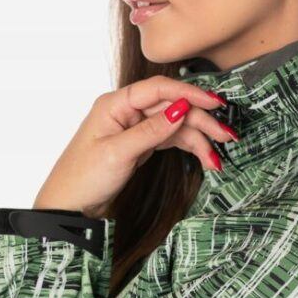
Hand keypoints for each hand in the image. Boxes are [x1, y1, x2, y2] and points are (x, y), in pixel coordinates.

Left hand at [32, 76, 236, 217]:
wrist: (70, 208)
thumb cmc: (83, 178)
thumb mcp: (118, 153)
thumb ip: (150, 131)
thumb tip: (179, 109)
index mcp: (116, 104)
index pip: (158, 89)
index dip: (189, 93)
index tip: (214, 102)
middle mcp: (127, 112)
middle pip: (171, 107)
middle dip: (201, 120)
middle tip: (227, 135)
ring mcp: (135, 129)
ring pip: (175, 125)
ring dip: (199, 139)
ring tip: (218, 157)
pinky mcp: (141, 146)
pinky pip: (170, 140)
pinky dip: (188, 148)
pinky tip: (205, 159)